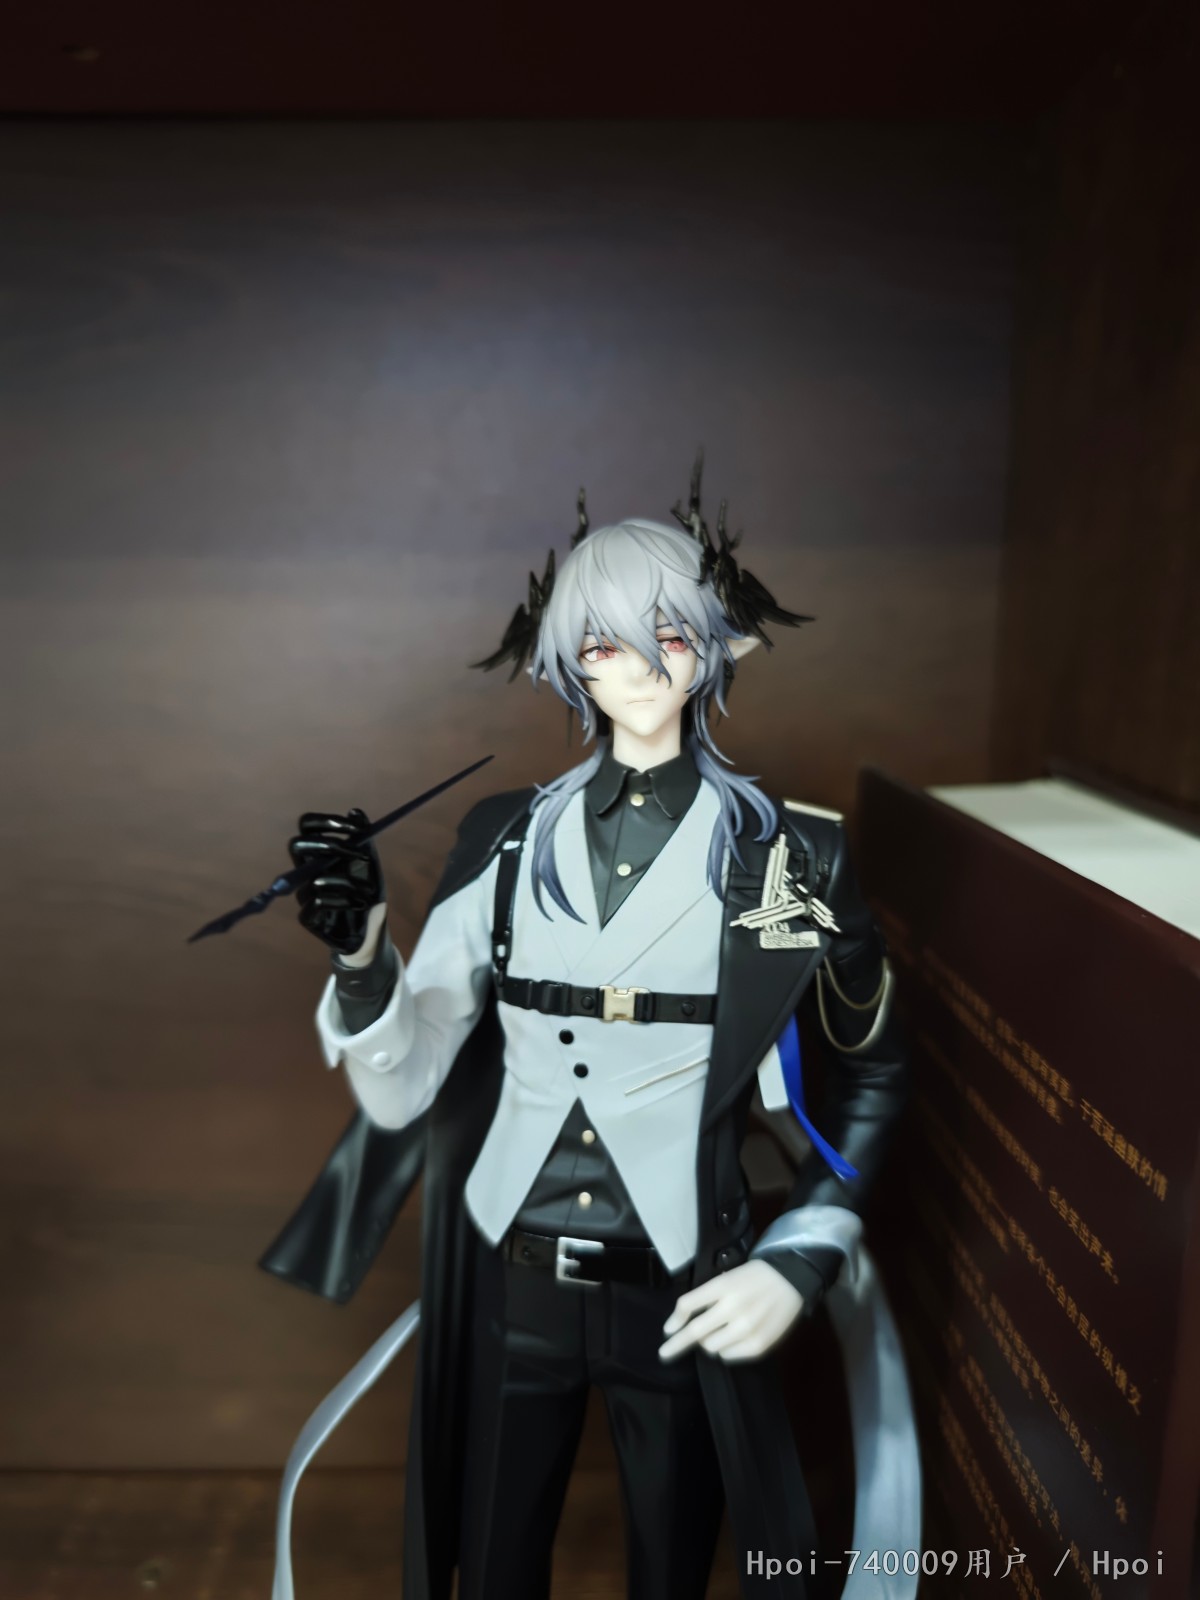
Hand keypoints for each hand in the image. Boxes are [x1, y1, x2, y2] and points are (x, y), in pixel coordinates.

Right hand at [288, 808, 385, 956]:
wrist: (369, 931)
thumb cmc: (367, 893)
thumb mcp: (371, 866)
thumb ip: (364, 840)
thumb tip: (355, 811)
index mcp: (319, 853)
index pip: (307, 826)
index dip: (326, 820)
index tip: (354, 826)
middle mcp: (307, 870)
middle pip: (297, 844)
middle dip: (331, 845)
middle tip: (360, 853)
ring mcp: (304, 893)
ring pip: (317, 878)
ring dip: (350, 882)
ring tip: (369, 892)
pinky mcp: (307, 917)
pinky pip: (317, 901)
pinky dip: (343, 901)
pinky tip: (359, 905)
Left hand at [659, 1259, 803, 1363]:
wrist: (791, 1279)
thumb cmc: (754, 1277)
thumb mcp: (727, 1277)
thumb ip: (706, 1296)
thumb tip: (682, 1322)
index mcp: (722, 1286)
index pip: (688, 1305)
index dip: (674, 1321)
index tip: (667, 1332)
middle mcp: (732, 1307)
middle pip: (695, 1332)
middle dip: (675, 1346)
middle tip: (664, 1354)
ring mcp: (746, 1328)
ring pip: (710, 1347)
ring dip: (708, 1342)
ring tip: (719, 1332)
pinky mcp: (759, 1345)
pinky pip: (728, 1357)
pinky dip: (725, 1351)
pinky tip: (733, 1340)